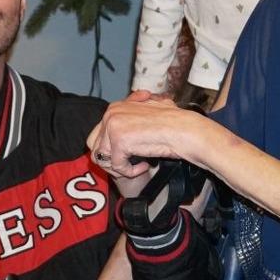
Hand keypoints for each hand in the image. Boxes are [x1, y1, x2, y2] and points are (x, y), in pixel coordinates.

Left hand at [89, 95, 207, 181]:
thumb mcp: (150, 112)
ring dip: (120, 166)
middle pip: (95, 146)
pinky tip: (145, 166)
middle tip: (129, 164)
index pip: (99, 134)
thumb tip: (125, 127)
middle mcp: (110, 114)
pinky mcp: (119, 142)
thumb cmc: (175, 121)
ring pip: (103, 158)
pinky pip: (117, 166)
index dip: (112, 149)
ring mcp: (113, 127)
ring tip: (139, 165)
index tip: (130, 156)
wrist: (184, 129)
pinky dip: (130, 171)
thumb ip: (134, 118)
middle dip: (110, 159)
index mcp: (116, 107)